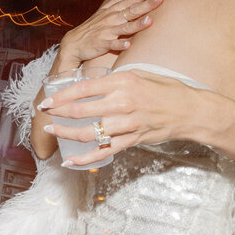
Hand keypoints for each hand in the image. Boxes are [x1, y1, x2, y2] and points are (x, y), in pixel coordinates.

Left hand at [38, 68, 205, 166]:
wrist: (191, 110)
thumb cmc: (166, 89)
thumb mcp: (140, 74)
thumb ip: (114, 79)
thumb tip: (90, 84)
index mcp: (123, 82)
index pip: (83, 89)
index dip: (61, 95)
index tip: (47, 99)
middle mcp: (123, 103)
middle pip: (81, 111)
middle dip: (57, 112)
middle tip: (43, 113)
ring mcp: (127, 124)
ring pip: (89, 133)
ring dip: (66, 133)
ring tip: (52, 131)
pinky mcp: (132, 140)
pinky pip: (104, 152)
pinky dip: (85, 159)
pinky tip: (70, 161)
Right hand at [58, 0, 162, 68]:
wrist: (74, 43)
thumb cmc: (93, 26)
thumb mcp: (106, 8)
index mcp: (115, 10)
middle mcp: (113, 19)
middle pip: (132, 10)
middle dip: (147, 4)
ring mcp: (107, 32)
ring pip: (124, 28)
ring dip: (136, 25)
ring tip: (149, 21)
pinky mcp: (102, 44)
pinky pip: (112, 45)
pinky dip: (119, 45)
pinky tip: (128, 45)